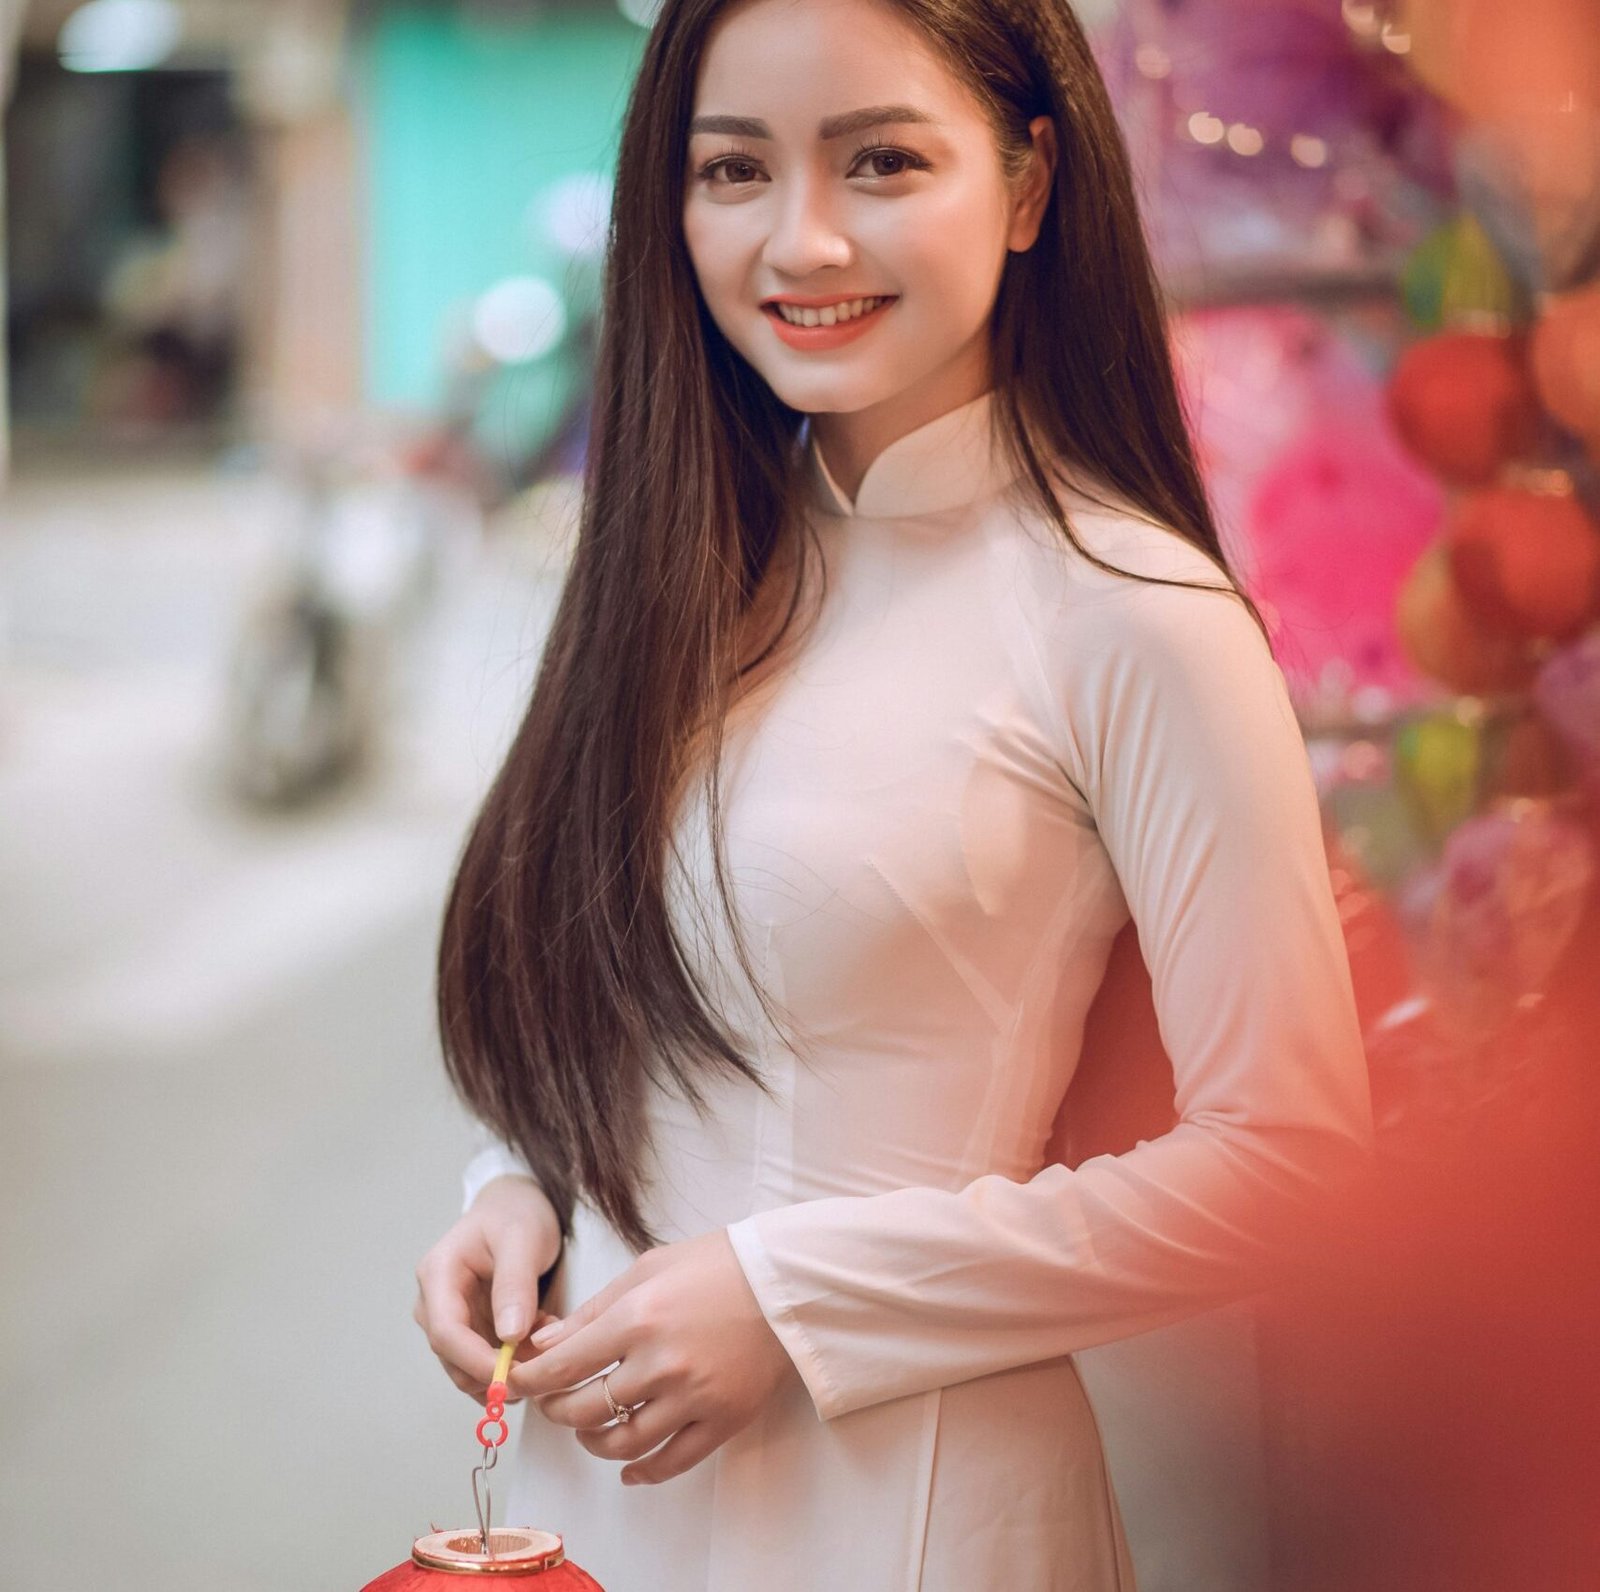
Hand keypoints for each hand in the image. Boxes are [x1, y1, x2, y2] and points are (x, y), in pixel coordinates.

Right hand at [413, 1174, 564, 1402]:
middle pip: (453, 1358)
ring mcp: (450, 1318)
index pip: (446, 1332)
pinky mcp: (469, 1328)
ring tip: (547, 1340)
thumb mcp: (522, 1239)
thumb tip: (509, 1336)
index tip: (511, 1376)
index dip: (475, 1361)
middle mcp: (434, 1302)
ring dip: (509, 1367)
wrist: (515, 1205)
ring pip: (470, 1366)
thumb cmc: (516, 1214)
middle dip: (495, 1371)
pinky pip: (485, 1359)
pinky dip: (514, 1360)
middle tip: (542, 1368)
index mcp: (438, 1274)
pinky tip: (540, 1338)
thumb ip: (514, 1284)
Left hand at [509, 1228, 801, 1485]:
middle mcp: (660, 1363)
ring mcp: (692, 1397)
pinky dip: (643, 1472)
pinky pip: (671, 1461)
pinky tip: (629, 1470)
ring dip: (594, 1443)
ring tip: (589, 1430)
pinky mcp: (722, 1420)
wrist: (785, 1281)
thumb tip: (547, 1344)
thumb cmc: (716, 1264)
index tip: (521, 1384)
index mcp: (637, 1318)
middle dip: (558, 1411)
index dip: (533, 1382)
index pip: (564, 1366)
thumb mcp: (646, 1269)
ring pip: (623, 1442)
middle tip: (553, 1403)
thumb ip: (593, 1310)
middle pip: (586, 1410)